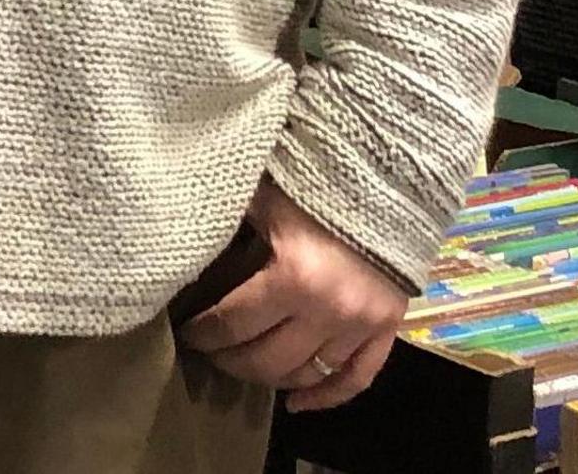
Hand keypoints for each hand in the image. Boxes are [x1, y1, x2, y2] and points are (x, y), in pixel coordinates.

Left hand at [179, 180, 406, 412]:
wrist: (392, 172)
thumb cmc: (320, 179)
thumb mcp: (265, 195)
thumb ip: (230, 223)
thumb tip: (184, 242)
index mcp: (293, 278)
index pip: (232, 324)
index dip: (203, 333)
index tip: (186, 332)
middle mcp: (328, 311)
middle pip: (265, 360)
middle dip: (229, 359)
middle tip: (211, 351)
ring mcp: (362, 325)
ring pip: (307, 375)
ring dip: (271, 376)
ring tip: (247, 366)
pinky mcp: (389, 328)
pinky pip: (357, 377)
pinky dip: (327, 396)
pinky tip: (297, 404)